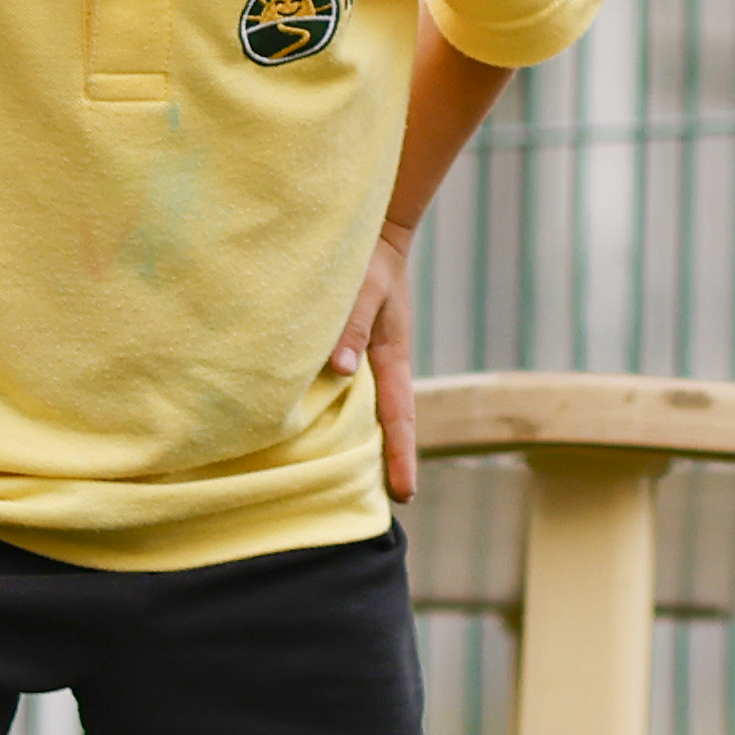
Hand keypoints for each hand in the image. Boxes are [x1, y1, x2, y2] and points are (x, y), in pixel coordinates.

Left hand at [328, 220, 424, 502]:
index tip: (406, 494)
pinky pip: (352, 390)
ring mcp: (372, 356)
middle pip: (391, 421)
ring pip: (370, 408)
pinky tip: (328, 427)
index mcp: (393, 355)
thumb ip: (349, 328)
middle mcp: (386, 363)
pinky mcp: (357, 347)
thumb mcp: (361, 290)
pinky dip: (345, 413)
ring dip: (367, 440)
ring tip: (355, 478)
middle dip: (392, 460)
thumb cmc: (368, 259)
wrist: (378, 232)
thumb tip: (340, 372)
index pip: (400, 416)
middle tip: (389, 502)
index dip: (402, 456)